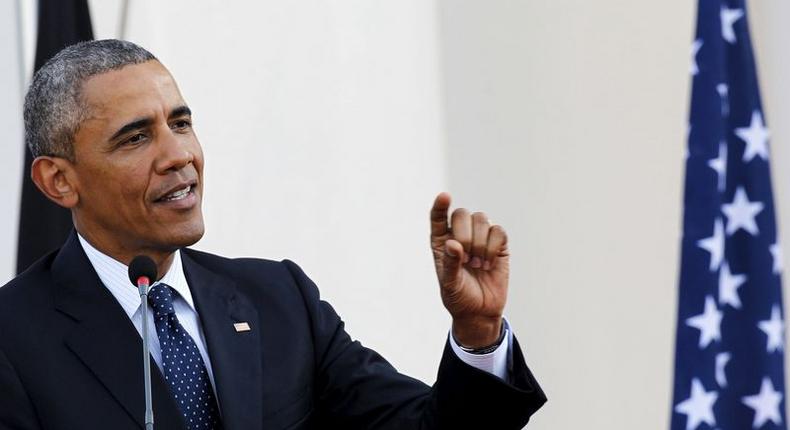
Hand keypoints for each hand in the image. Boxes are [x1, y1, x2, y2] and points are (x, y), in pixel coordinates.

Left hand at [430, 192, 508, 348]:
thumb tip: (453, 244)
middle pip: (462, 214)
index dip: (440, 205)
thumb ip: (450, 264)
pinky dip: (494, 247)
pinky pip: (498, 231)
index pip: (438, 217)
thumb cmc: (459, 297)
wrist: (480, 312)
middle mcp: (460, 235)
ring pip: (482, 218)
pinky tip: (490, 263)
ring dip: (480, 243)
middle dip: (465, 234)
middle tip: (466, 259)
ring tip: (478, 265)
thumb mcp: (450, 284)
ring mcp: (480, 237)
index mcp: (441, 242)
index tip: (444, 196)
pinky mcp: (499, 244)